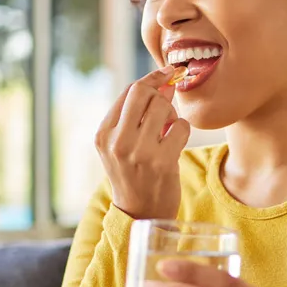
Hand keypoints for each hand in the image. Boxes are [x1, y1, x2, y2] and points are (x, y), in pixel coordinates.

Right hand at [95, 66, 190, 219]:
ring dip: (172, 114)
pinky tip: (175, 144)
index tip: (167, 73)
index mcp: (103, 134)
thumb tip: (166, 79)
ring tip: (167, 131)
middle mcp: (117, 141)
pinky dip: (182, 130)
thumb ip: (138, 112)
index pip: (129, 91)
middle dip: (161, 94)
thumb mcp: (123, 143)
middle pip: (144, 92)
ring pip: (163, 106)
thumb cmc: (134, 172)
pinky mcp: (161, 162)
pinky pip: (180, 126)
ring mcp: (139, 152)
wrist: (141, 213)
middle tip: (165, 109)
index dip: (152, 79)